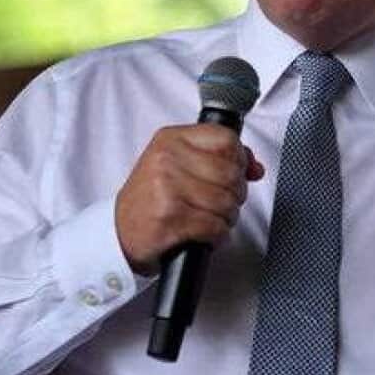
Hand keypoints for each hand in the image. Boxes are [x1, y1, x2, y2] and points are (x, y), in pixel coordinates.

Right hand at [115, 124, 264, 275]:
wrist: (118, 231)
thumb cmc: (151, 197)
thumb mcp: (178, 165)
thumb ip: (220, 158)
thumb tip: (255, 168)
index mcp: (171, 139)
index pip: (227, 140)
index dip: (239, 160)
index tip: (235, 173)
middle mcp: (166, 160)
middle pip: (231, 173)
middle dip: (235, 194)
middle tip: (222, 202)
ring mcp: (166, 189)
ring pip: (226, 202)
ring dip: (227, 217)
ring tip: (211, 218)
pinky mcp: (169, 219)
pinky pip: (215, 226)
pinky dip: (217, 235)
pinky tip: (205, 233)